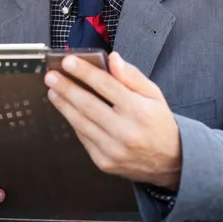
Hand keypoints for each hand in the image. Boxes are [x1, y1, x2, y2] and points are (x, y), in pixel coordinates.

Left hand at [45, 52, 181, 189]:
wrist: (170, 162)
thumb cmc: (159, 123)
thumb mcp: (154, 94)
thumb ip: (132, 76)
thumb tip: (112, 59)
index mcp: (139, 110)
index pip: (106, 86)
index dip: (85, 72)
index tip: (68, 61)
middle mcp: (125, 131)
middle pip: (88, 105)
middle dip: (66, 87)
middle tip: (51, 75)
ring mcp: (113, 150)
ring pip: (81, 123)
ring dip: (63, 104)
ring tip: (53, 90)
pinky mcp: (104, 162)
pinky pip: (83, 138)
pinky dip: (73, 122)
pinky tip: (66, 109)